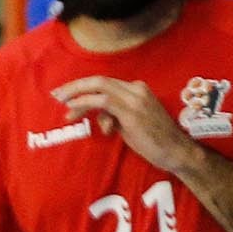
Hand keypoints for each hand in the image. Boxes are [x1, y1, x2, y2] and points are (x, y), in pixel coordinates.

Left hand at [52, 76, 199, 175]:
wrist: (176, 151)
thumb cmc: (155, 141)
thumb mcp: (131, 125)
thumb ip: (115, 116)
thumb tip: (101, 119)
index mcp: (137, 89)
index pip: (105, 83)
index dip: (83, 86)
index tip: (66, 94)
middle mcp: (136, 89)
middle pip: (99, 80)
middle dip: (75, 86)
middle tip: (56, 94)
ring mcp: (135, 100)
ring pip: (99, 88)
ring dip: (76, 95)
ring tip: (62, 106)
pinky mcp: (132, 113)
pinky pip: (103, 102)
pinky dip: (85, 103)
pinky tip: (73, 111)